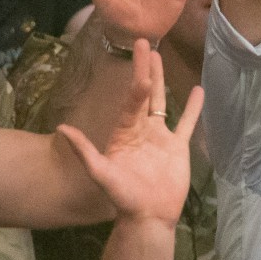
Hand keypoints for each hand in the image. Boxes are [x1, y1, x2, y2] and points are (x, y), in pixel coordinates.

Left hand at [56, 41, 202, 224]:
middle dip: (145, 69)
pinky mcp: (177, 148)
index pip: (131, 100)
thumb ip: (85, 151)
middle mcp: (141, 130)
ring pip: (161, 103)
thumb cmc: (125, 197)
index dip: (137, 79)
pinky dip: (193, 109)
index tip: (140, 58)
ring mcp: (160, 138)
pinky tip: (199, 91)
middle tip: (144, 43)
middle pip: (144, 94)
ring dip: (162, 81)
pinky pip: (187, 123)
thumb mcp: (102, 174)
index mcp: (124, 133)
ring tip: (161, 58)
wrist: (150, 216)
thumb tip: (62, 129)